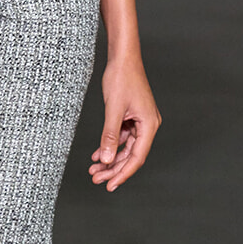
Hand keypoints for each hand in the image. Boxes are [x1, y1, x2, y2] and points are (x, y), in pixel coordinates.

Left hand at [89, 51, 160, 190]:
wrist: (123, 57)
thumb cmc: (121, 78)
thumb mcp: (113, 109)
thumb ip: (109, 135)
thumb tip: (104, 160)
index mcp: (149, 125)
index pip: (137, 157)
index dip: (123, 173)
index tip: (110, 186)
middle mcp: (147, 125)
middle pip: (131, 155)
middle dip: (113, 169)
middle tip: (96, 180)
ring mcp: (140, 122)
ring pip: (125, 148)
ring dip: (110, 159)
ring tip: (93, 171)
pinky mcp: (131, 117)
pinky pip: (121, 137)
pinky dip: (109, 146)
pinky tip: (96, 154)